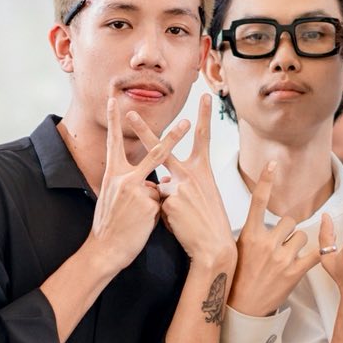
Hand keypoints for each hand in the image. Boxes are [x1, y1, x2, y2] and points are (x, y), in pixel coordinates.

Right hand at [87, 97, 179, 272]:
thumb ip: (129, 184)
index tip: (114, 102)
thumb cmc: (108, 225)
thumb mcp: (112, 198)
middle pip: (154, 153)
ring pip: (158, 189)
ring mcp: (138, 191)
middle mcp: (124, 178)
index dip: (113, 121)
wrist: (105, 249)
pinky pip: (160, 206)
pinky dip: (155, 216)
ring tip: (137, 215)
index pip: (113, 142)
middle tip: (187, 122)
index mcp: (113, 174)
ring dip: (153, 203)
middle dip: (172, 138)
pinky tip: (141, 226)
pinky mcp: (149, 205)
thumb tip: (147, 182)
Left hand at [132, 97, 234, 271]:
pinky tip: (178, 223)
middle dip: (144, 131)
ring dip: (165, 203)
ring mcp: (178, 186)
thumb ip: (181, 183)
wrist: (213, 246)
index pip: (203, 137)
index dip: (205, 116)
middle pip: (162, 148)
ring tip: (184, 217)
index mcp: (202, 170)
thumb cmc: (208, 221)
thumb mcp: (201, 196)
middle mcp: (190, 174)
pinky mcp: (168, 201)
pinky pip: (157, 204)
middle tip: (130, 113)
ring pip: (159, 188)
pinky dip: (163, 214)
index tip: (206, 96)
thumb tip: (163, 180)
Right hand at [227, 161, 325, 318]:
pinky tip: (313, 257)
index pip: (258, 201)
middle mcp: (266, 243)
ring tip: (287, 259)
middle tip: (279, 247)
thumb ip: (250, 233)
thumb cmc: (239, 279)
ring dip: (298, 245)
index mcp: (250, 235)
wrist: (243, 308)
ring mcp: (281, 258)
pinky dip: (317, 254)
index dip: (265, 181)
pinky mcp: (294, 272)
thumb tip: (256, 219)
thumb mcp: (238, 251)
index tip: (272, 164)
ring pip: (301, 236)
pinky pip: (315, 254)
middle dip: (287, 231)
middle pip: (288, 221)